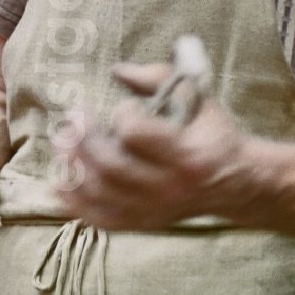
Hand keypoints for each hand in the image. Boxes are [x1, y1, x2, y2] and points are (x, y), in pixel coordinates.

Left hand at [56, 61, 244, 229]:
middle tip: (73, 117)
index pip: (135, 135)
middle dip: (83, 139)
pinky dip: (76, 204)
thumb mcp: (196, 96)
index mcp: (184, 152)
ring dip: (73, 167)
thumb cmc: (212, 131)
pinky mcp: (144, 223)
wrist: (236, 182)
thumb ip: (157, 77)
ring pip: (101, 195)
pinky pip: (103, 220)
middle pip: (110, 166)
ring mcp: (154, 210)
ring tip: (62, 143)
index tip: (126, 107)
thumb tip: (118, 71)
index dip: (122, 116)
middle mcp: (168, 186)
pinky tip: (58, 184)